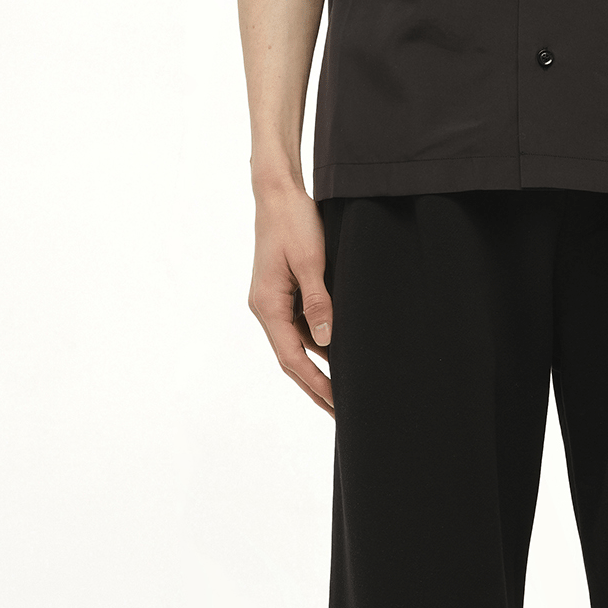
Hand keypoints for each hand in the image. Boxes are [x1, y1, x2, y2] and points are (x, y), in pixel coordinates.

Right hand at [249, 183, 333, 416]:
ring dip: (317, 369)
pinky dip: (317, 346)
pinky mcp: (283, 294)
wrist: (278, 193)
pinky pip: (300, 328)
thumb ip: (319, 302)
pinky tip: (337, 357)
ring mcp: (273, 302)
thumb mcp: (310, 261)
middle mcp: (266, 308)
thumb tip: (326, 341)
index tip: (336, 403)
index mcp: (267, 305)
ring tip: (342, 394)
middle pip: (291, 360)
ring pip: (296, 346)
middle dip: (315, 387)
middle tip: (341, 414)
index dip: (316, 383)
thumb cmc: (293, 222)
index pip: (292, 357)